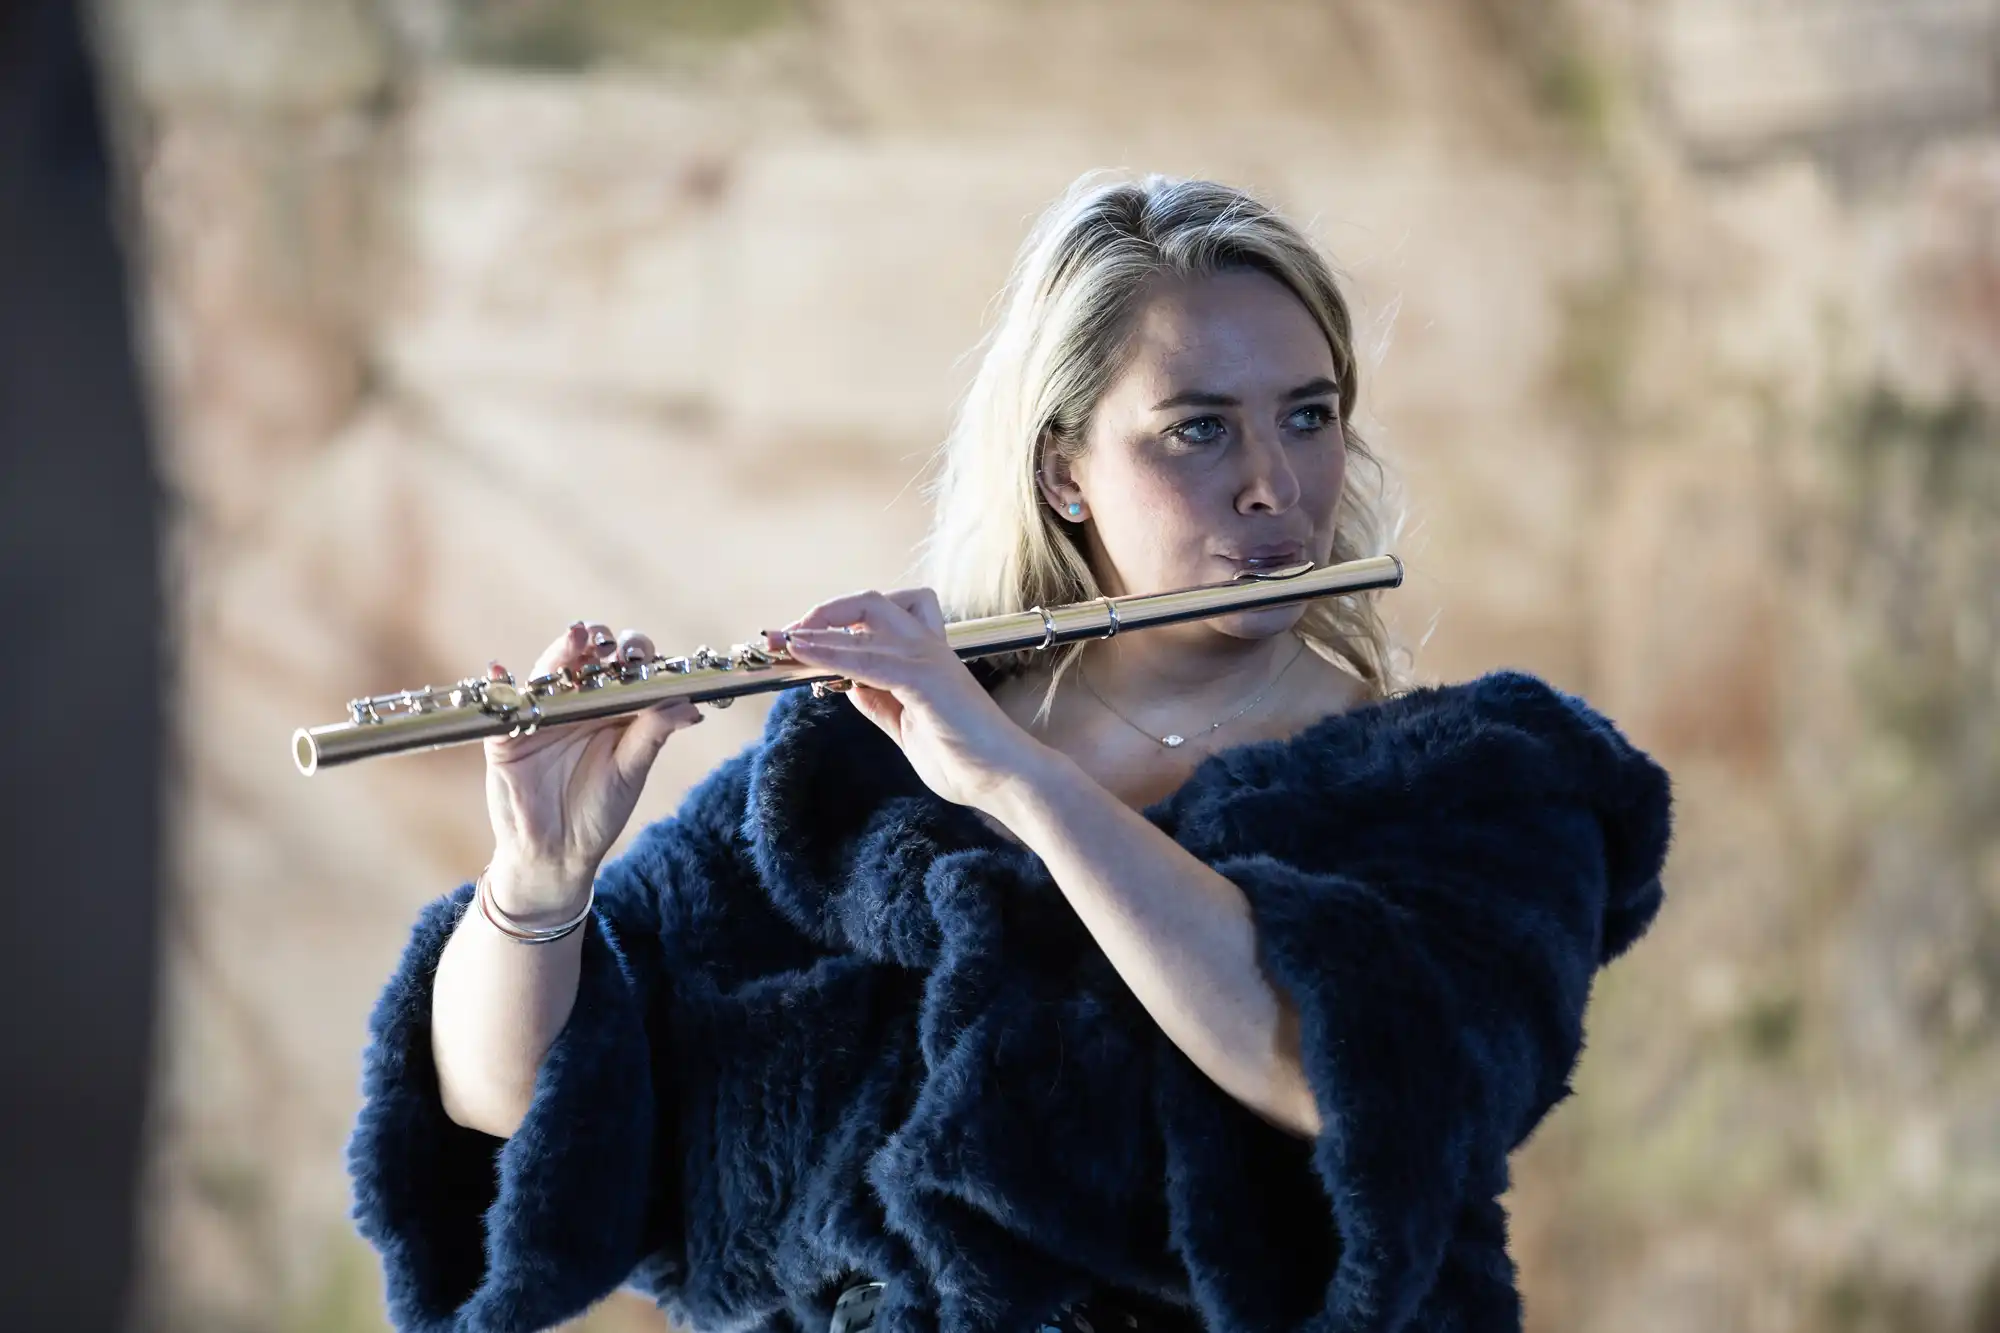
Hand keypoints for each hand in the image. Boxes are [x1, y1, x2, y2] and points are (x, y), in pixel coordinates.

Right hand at [482, 620, 703, 914]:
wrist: (558, 851)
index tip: (640, 658)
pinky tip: (500, 673)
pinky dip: (499, 685)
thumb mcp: (631, 770)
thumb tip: (692, 706)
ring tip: (574, 638)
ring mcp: (542, 712)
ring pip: (549, 671)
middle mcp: (578, 701)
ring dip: (560, 651)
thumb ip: (654, 734)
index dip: (634, 653)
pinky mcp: (508, 732)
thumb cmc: (600, 810)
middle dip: (598, 641)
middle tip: (608, 646)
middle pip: (586, 656)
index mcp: (613, 706)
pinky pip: (501, 704)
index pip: (625, 665)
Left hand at [771, 588, 1044, 810]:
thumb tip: (846, 683)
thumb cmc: (964, 758)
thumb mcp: (905, 726)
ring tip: (783, 639)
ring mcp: (927, 659)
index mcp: (925, 657)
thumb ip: (878, 702)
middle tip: (789, 634)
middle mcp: (927, 647)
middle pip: (870, 603)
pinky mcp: (923, 679)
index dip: (833, 624)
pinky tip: (802, 654)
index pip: (876, 621)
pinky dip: (829, 651)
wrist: (1004, 779)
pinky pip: (867, 657)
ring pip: (865, 619)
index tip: (795, 642)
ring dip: (817, 627)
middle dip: (825, 612)